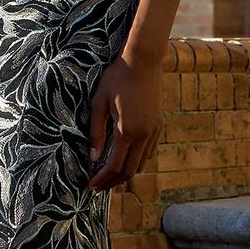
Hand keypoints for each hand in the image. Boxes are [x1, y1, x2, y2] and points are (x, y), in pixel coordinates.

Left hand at [86, 52, 162, 191]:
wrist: (143, 61)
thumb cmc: (116, 78)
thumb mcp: (98, 103)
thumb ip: (95, 132)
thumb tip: (92, 158)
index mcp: (127, 130)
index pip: (114, 166)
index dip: (102, 179)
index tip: (90, 186)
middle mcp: (144, 134)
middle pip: (130, 171)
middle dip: (113, 182)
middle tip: (98, 187)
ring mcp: (154, 131)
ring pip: (141, 163)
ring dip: (126, 173)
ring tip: (109, 176)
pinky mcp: (158, 125)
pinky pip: (148, 152)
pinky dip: (136, 161)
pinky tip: (124, 159)